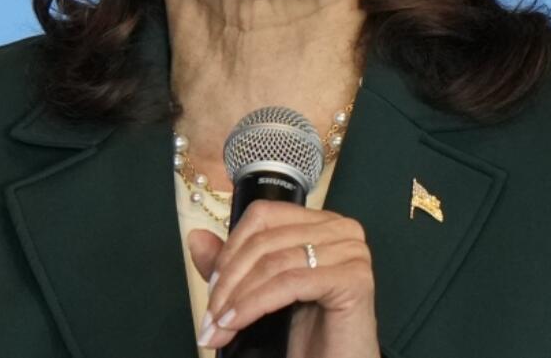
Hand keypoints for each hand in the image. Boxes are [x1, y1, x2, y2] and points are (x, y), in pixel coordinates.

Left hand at [188, 201, 379, 357]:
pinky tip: (236, 324)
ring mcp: (352, 251)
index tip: (211, 287)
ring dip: (238, 296)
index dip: (230, 248)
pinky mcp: (355, 279)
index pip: (262, 215)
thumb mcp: (258, 293)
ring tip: (218, 327)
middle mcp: (341, 229)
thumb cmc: (304, 335)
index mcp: (320, 222)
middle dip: (229, 279)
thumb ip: (231, 265)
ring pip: (275, 261)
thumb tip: (195, 237)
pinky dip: (256, 304)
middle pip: (266, 239)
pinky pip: (291, 282)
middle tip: (210, 316)